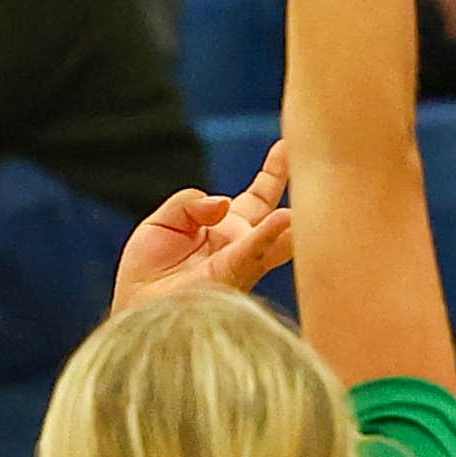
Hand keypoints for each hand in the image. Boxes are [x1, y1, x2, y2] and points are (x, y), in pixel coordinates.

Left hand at [110, 144, 294, 311]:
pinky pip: (255, 252)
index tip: (288, 146)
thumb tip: (222, 203)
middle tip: (318, 157)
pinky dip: (270, 235)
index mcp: (227, 230)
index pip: (258, 197)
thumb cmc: (147, 273)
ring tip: (312, 192)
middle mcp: (241, 246)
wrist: (137, 310)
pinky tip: (285, 220)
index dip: (274, 173)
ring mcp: (241, 262)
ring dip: (295, 214)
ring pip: (277, 235)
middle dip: (299, 187)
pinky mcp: (231, 276)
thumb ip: (189, 203)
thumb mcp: (162, 222)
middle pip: (279, 211)